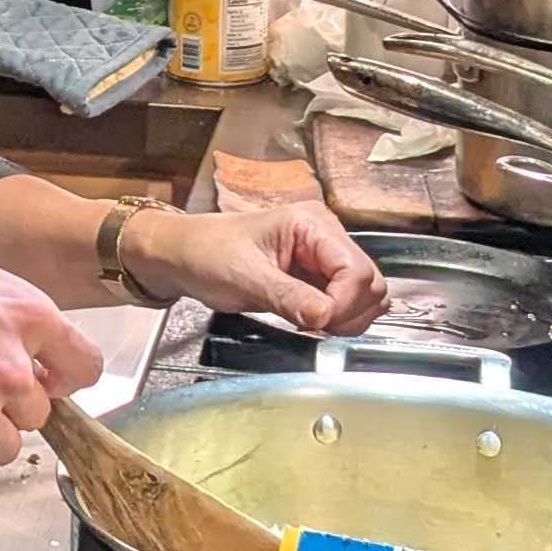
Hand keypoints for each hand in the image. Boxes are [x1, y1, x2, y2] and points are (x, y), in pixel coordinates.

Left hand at [137, 200, 388, 338]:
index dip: (344, 302)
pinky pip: (345, 302)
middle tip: (315, 326)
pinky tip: (311, 321)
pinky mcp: (316, 277)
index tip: (318, 323)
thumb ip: (288, 296)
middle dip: (350, 312)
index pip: (357, 269)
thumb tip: (326, 315)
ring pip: (364, 295)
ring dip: (346, 317)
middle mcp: (325, 237)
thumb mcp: (244, 277)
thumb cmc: (206, 254)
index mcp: (311, 224)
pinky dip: (337, 318)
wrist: (181, 257)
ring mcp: (323, 257)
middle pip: (370, 283)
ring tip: (311, 323)